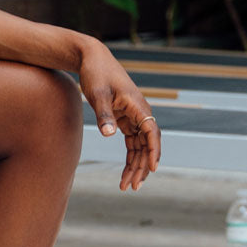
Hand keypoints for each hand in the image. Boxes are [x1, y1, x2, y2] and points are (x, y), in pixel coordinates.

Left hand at [78, 38, 161, 190]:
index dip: (154, 151)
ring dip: (136, 166)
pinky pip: (133, 143)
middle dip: (142, 167)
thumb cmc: (96, 73)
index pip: (152, 132)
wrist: (92, 59)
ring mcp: (134, 117)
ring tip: (127, 186)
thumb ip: (104, 115)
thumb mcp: (97, 94)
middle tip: (133, 187)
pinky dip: (130, 157)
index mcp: (138, 105)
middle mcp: (140, 112)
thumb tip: (109, 135)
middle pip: (148, 144)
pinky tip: (125, 173)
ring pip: (141, 147)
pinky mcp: (126, 119)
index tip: (153, 168)